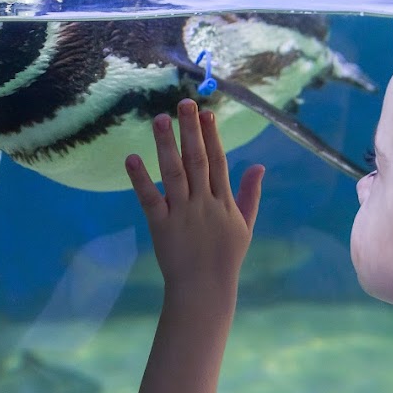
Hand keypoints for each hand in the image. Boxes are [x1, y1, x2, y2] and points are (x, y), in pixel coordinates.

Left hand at [125, 101, 264, 300]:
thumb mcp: (245, 225)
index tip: (207, 112)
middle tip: (184, 103)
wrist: (205, 289)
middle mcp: (205, 204)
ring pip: (175, 174)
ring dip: (167, 145)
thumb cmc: (226, 258)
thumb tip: (260, 165)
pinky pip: (151, 200)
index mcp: (224, 202)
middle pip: (198, 161)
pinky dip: (141, 180)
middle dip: (191, 130)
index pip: (219, 162)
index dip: (212, 136)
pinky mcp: (162, 227)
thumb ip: (250, 194)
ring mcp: (183, 214)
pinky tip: (132, 159)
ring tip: (159, 119)